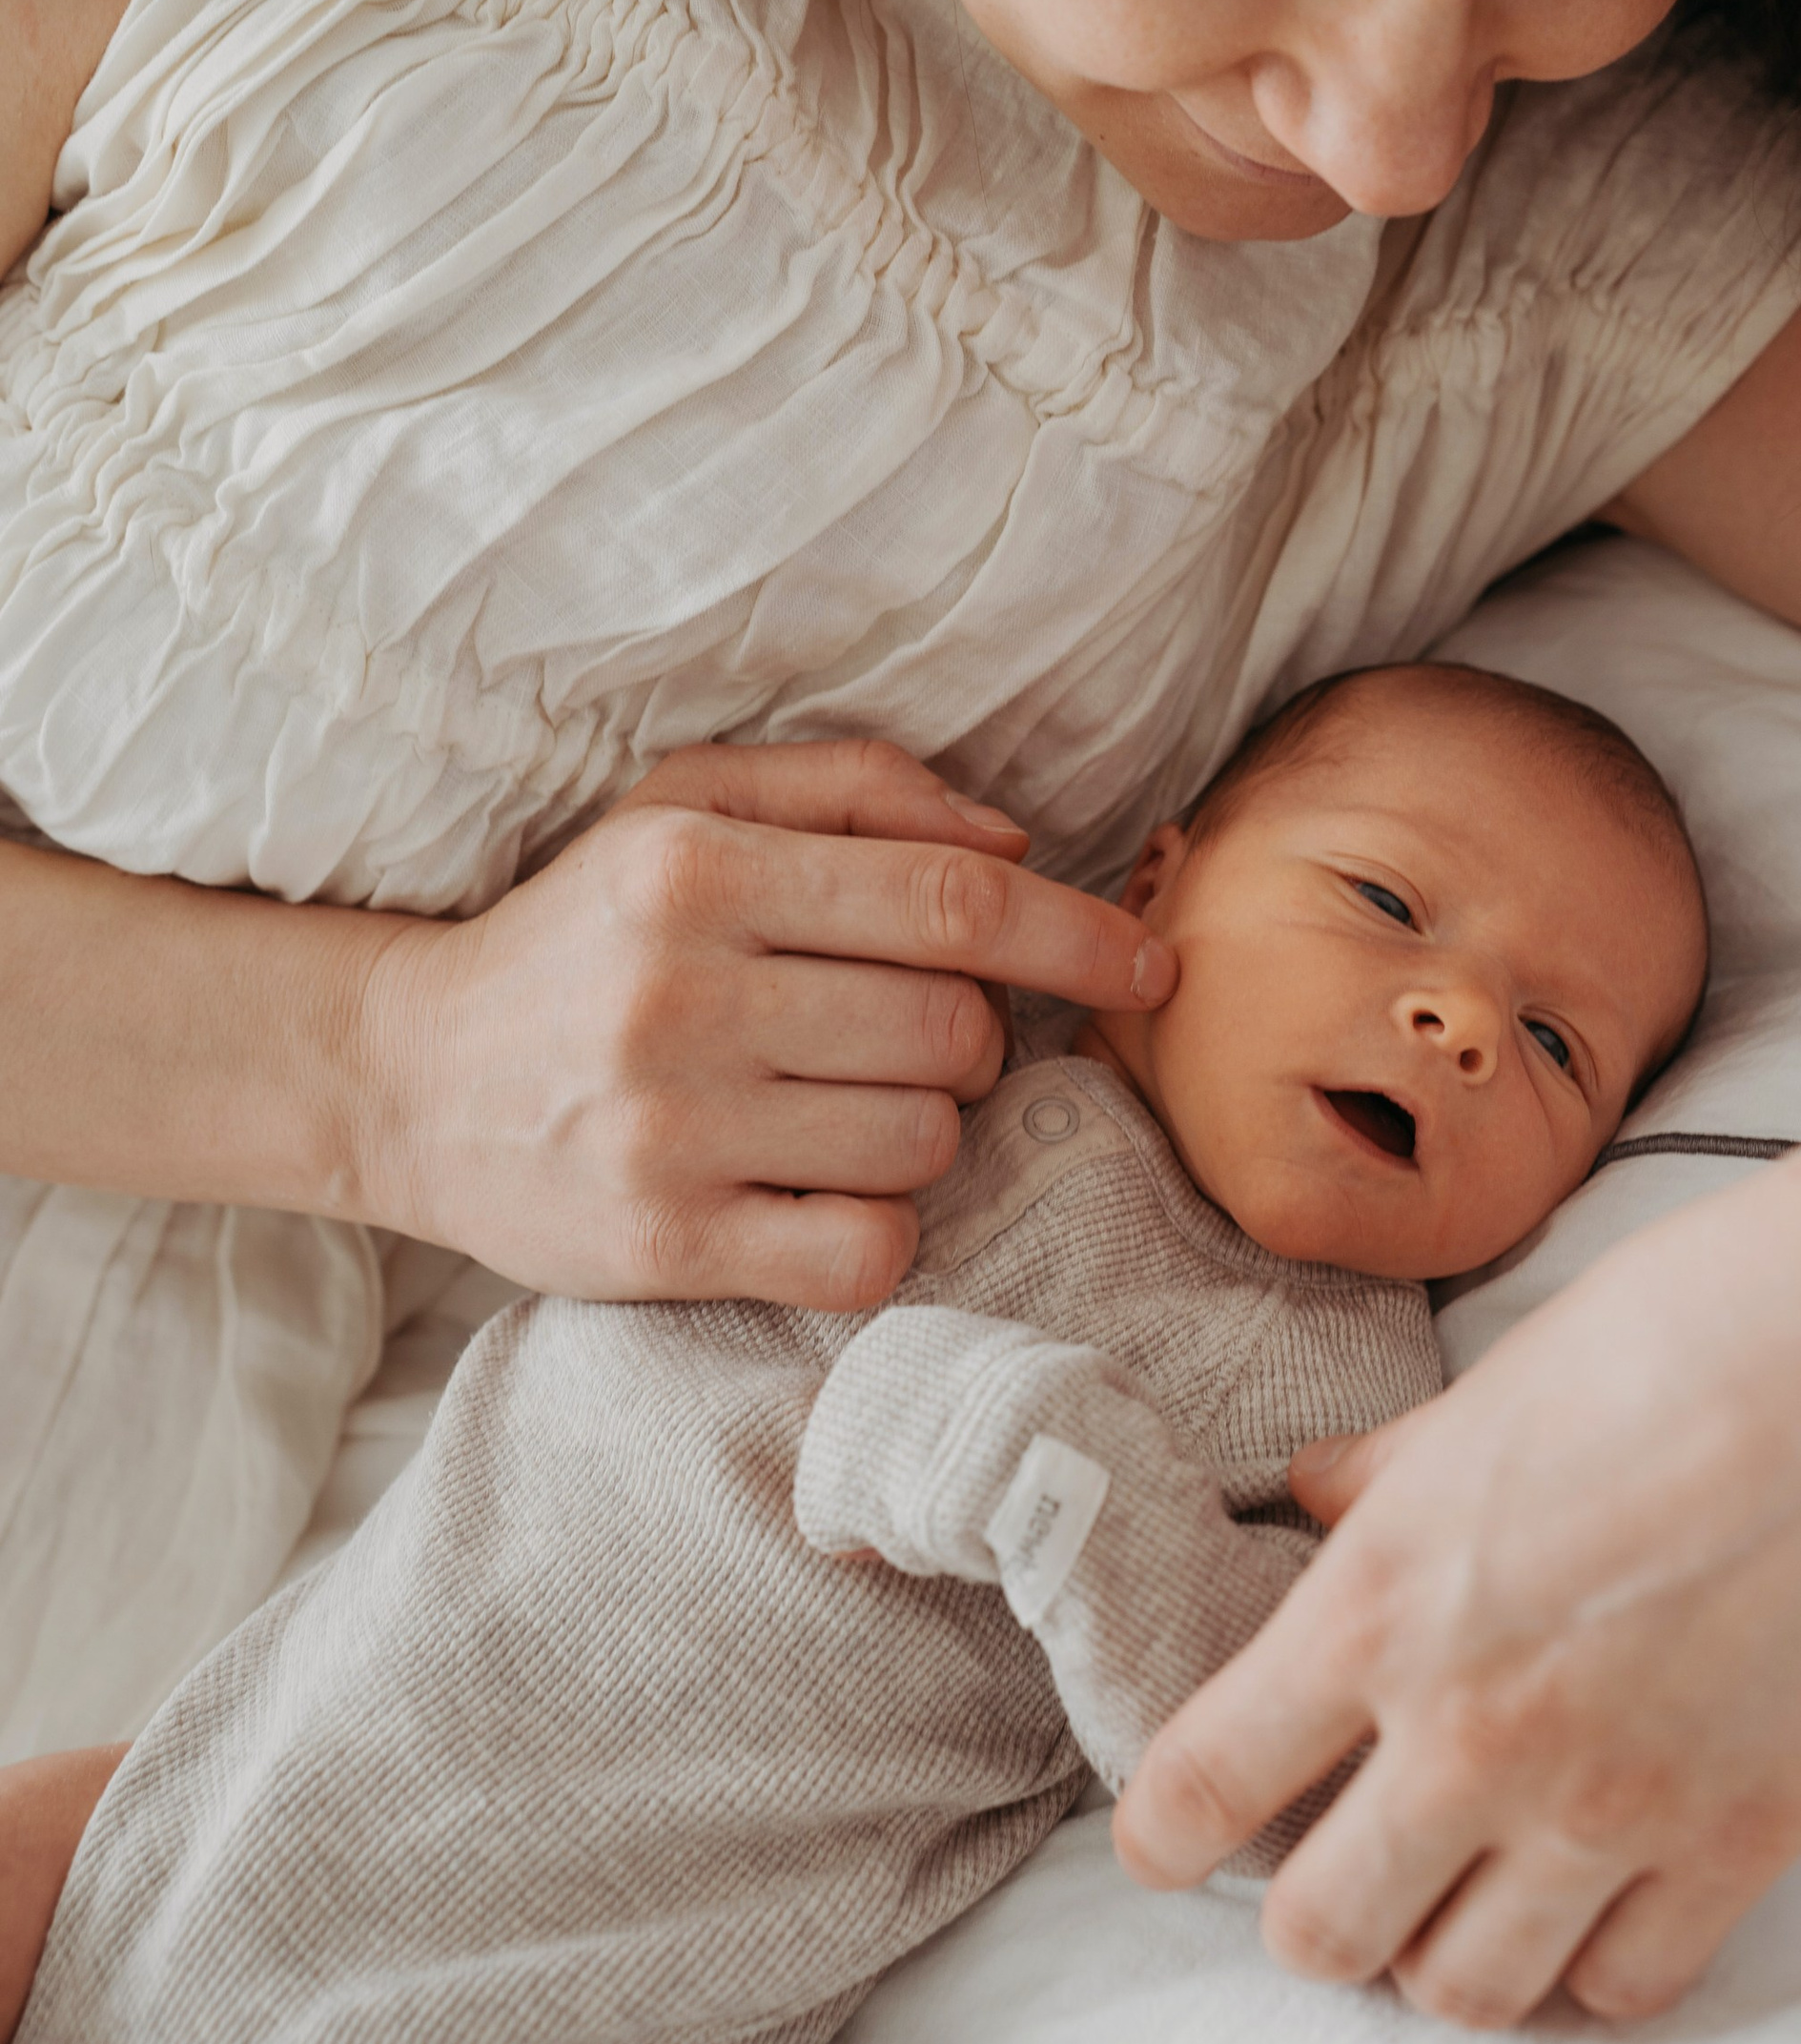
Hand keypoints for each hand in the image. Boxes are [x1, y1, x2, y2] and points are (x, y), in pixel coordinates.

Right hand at [350, 740, 1172, 1305]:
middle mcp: (681, 995)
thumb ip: (854, 792)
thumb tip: (1014, 846)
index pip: (950, 906)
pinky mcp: (663, 1248)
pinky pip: (867, 1251)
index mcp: (697, 870)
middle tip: (904, 1030)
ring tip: (836, 1102)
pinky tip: (820, 1187)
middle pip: (953, 1030)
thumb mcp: (684, 809)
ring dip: (923, 1127)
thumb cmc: (581, 932)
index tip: (1151, 964)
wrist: (406, 1077)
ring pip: (924, 1141)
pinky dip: (879, 1225)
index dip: (1078, 936)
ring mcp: (670, 1132)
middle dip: (975, 1034)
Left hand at [1112, 1138, 1800, 2027]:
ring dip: (1448, 1954)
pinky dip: (1595, 1963)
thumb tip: (1313, 1495)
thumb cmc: (1681, 1332)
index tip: (1167, 1841)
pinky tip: (1599, 1897)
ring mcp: (1611, 1802)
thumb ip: (1387, 1476)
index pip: (1200, 1788)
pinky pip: (1628, 1987)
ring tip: (1470, 1891)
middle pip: (1317, 1936)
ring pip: (1466, 1994)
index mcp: (1380, 1604)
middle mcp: (1473, 1732)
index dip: (1160, 1836)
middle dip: (1310, 1912)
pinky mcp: (1742, 1839)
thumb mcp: (1490, 1392)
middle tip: (1345, 1858)